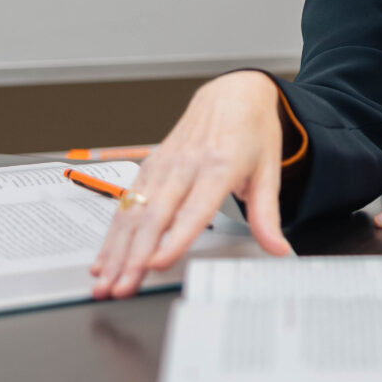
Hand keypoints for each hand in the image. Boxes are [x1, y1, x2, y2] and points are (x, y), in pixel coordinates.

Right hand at [90, 72, 294, 297]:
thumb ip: (268, 214)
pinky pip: (127, 203)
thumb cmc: (251, 131)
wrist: (233, 93)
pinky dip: (112, 233)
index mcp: (219, 166)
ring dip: (116, 250)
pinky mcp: (150, 165)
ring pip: (134, 212)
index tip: (158, 263)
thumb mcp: (269, 171)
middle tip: (122, 288)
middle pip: (155, 216)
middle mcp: (186, 165)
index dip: (174, 238)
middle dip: (135, 256)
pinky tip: (103, 257)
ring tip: (105, 282)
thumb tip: (277, 248)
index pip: (194, 210)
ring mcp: (164, 164)